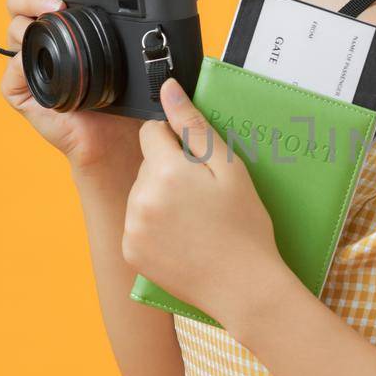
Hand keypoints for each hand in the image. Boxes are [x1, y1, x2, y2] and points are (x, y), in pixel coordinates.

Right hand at [0, 0, 142, 174]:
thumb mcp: (126, 32)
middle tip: (55, 3)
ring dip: (28, 22)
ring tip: (53, 25)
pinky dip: (21, 63)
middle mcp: (41, 30)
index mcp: (63, 11)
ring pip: (13, 28)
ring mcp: (28, 58)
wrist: (125, 134)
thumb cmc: (125, 84)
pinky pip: (11, 71)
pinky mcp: (22, 89)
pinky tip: (37, 60)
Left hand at [122, 76, 288, 335]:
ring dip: (158, 197)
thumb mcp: (230, 169)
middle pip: (145, 164)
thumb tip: (167, 88)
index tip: (198, 164)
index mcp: (165, 170)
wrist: (243, 287)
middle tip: (202, 196)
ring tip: (194, 219)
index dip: (176, 142)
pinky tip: (181, 237)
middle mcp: (140, 197)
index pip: (151, 132)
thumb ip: (193, 126)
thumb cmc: (244, 227)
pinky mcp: (130, 251)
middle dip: (168, 171)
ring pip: (139, 193)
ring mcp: (131, 226)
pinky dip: (152, 226)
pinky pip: (135, 223)